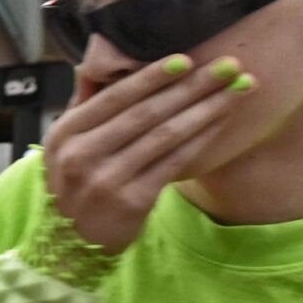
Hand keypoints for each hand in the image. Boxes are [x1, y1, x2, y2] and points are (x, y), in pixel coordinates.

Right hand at [41, 53, 252, 254]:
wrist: (71, 243)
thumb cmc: (76, 185)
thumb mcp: (64, 146)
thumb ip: (84, 108)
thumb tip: (99, 65)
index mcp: (66, 133)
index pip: (115, 97)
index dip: (152, 77)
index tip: (187, 59)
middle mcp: (83, 155)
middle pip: (146, 112)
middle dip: (192, 86)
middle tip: (229, 65)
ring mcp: (107, 180)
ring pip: (165, 136)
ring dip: (206, 108)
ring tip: (238, 89)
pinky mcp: (132, 201)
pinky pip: (173, 162)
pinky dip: (200, 139)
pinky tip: (221, 122)